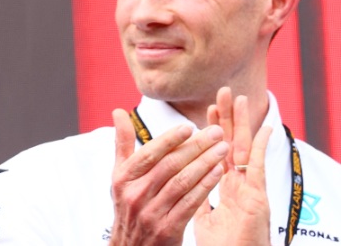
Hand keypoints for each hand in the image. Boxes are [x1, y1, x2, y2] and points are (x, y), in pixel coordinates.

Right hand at [109, 115, 229, 245]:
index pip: (149, 154)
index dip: (170, 139)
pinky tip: (218, 173)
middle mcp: (135, 194)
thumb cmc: (129, 206)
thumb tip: (118, 112)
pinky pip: (190, 203)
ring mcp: (151, 213)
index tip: (190, 127)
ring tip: (222, 150)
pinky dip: (205, 187)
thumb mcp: (120, 176)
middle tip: (215, 133)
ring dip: (205, 164)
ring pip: (182, 182)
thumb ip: (122, 144)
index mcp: (123, 179)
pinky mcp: (168, 229)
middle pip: (170, 166)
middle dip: (195, 147)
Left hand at [192, 89, 272, 245]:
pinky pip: (259, 168)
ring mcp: (250, 190)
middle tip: (225, 92)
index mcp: (228, 188)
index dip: (215, 131)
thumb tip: (182, 179)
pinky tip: (265, 128)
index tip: (210, 109)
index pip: (219, 152)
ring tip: (242, 98)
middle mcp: (240, 186)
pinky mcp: (258, 198)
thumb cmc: (222, 244)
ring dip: (245, 123)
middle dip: (229, 119)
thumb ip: (195, 195)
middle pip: (233, 145)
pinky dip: (262, 147)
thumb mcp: (201, 215)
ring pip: (246, 149)